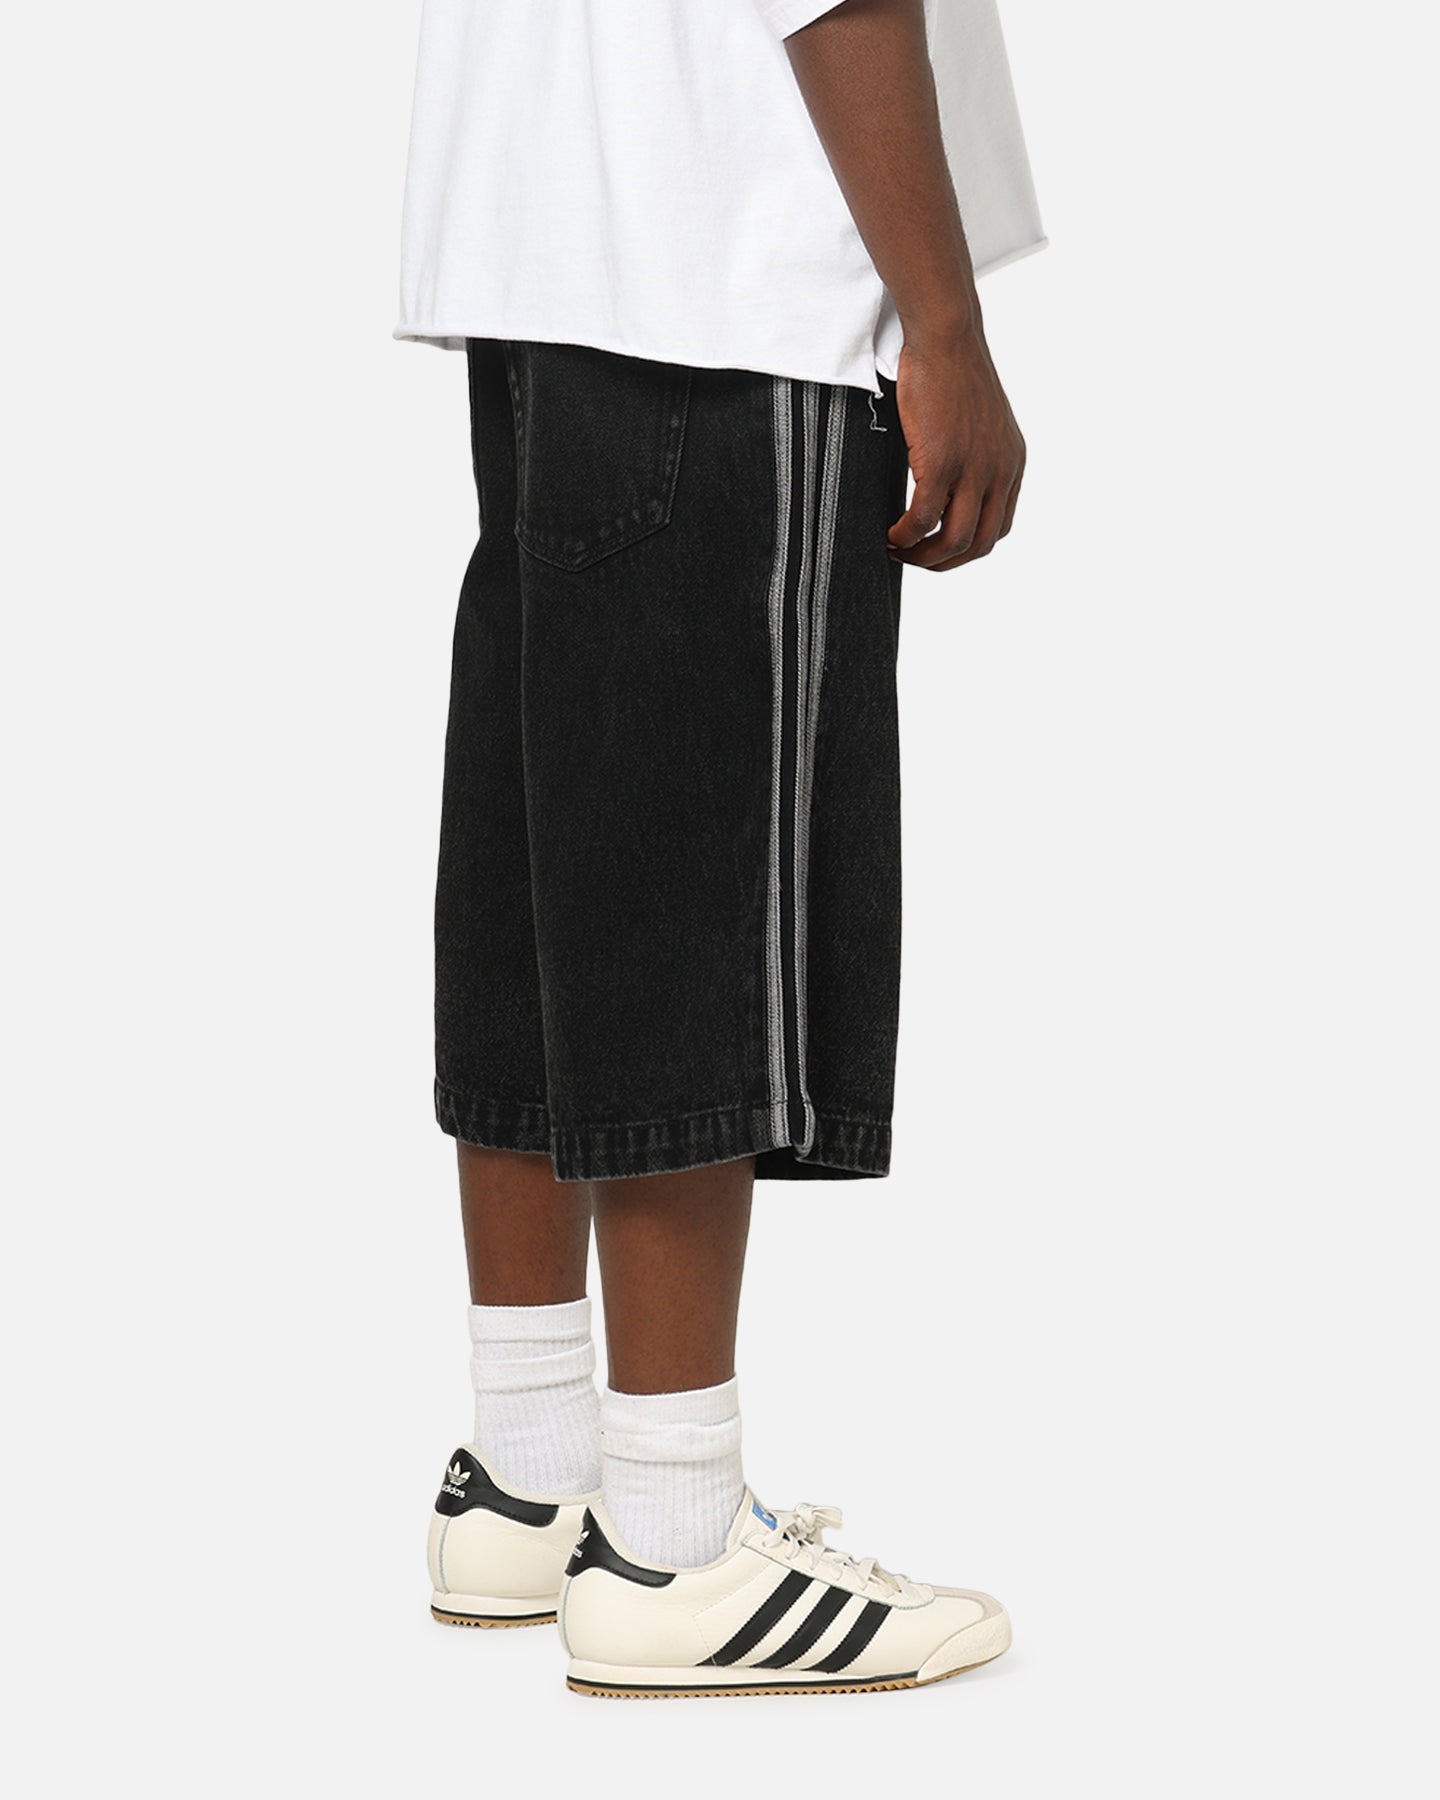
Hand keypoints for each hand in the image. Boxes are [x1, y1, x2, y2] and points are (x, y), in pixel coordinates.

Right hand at [887, 319, 1025, 570]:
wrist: (946, 336)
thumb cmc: (952, 371)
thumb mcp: (977, 424)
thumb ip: (972, 458)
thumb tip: (943, 488)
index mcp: (1011, 463)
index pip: (997, 528)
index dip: (964, 548)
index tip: (935, 547)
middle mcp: (1000, 470)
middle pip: (979, 544)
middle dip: (943, 562)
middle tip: (913, 558)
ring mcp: (974, 468)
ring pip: (954, 540)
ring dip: (923, 556)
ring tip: (898, 550)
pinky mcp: (943, 461)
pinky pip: (924, 518)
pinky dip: (905, 535)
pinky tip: (890, 535)